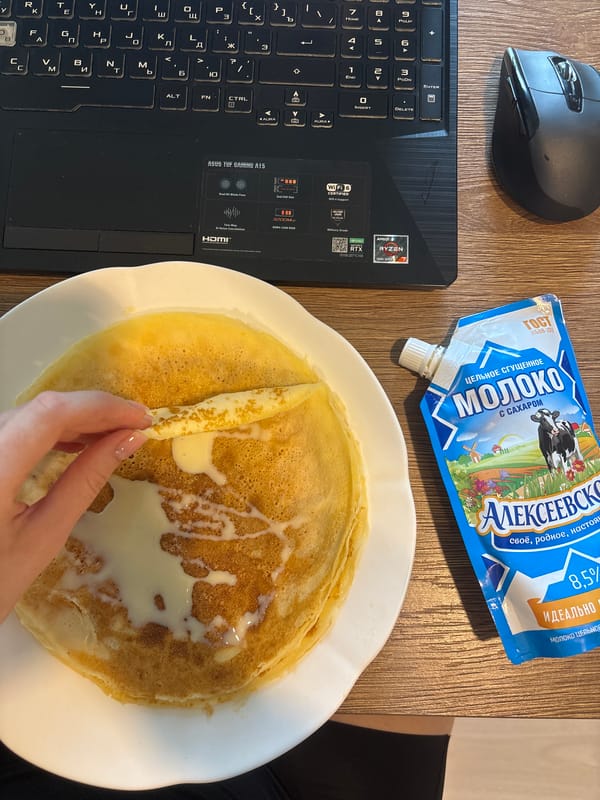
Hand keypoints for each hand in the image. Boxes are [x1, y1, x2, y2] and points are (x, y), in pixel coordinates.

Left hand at [0, 390, 149, 621]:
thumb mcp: (45, 535)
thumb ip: (86, 481)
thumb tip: (128, 441)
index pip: (51, 415)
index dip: (100, 407)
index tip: (140, 417)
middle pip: (40, 410)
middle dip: (92, 411)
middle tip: (135, 424)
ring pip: (27, 414)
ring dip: (73, 418)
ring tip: (112, 434)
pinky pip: (14, 428)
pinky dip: (47, 429)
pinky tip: (74, 440)